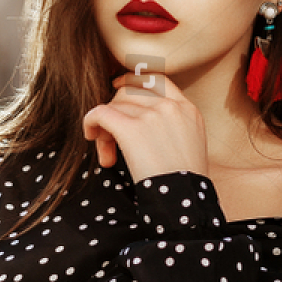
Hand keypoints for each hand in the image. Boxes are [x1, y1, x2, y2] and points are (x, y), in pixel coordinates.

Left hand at [83, 73, 208, 183]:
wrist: (184, 201)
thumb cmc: (185, 185)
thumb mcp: (191, 146)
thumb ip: (173, 127)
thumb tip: (141, 125)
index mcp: (188, 109)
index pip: (157, 80)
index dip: (133, 80)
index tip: (118, 88)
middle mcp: (170, 107)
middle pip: (129, 92)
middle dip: (116, 111)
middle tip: (112, 139)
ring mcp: (151, 115)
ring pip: (114, 104)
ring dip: (105, 126)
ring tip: (108, 152)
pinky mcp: (131, 129)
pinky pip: (100, 113)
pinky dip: (90, 122)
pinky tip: (90, 135)